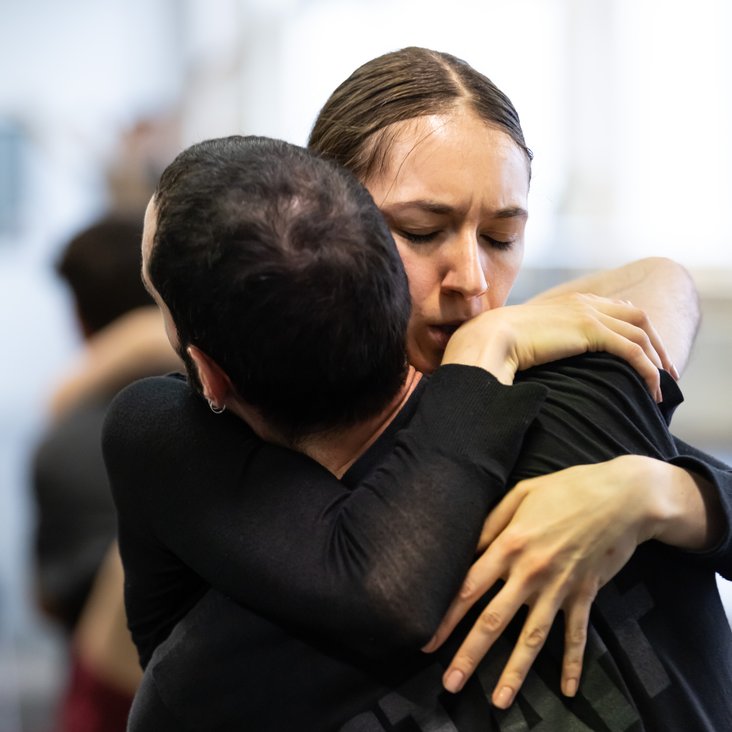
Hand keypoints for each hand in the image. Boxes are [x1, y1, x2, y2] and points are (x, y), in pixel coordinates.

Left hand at [422, 456, 660, 707]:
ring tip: (500, 702)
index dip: (446, 618)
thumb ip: (490, 523)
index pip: (469, 588)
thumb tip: (465, 546)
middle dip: (470, 655)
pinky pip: (577, 635)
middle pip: (494, 620)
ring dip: (515, 671)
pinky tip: (568, 690)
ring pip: (532, 637)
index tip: (428, 641)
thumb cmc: (566, 489)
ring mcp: (560, 587)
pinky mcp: (585, 595)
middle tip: (451, 685)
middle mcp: (530, 572)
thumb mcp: (520, 494)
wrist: (622, 497)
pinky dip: (573, 663)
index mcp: (509, 545)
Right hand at [441, 293, 674, 399]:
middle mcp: (585, 302)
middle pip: (638, 318)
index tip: (646, 355)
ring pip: (641, 332)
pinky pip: (632, 350)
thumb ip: (545, 341)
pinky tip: (650, 389)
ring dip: (657, 359)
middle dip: (656, 344)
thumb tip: (543, 360)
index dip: (637, 331)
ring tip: (662, 385)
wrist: (488, 339)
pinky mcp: (590, 331)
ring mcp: (589, 314)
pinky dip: (647, 369)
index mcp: (572, 302)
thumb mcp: (529, 338)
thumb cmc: (498, 344)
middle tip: (666, 372)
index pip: (618, 309)